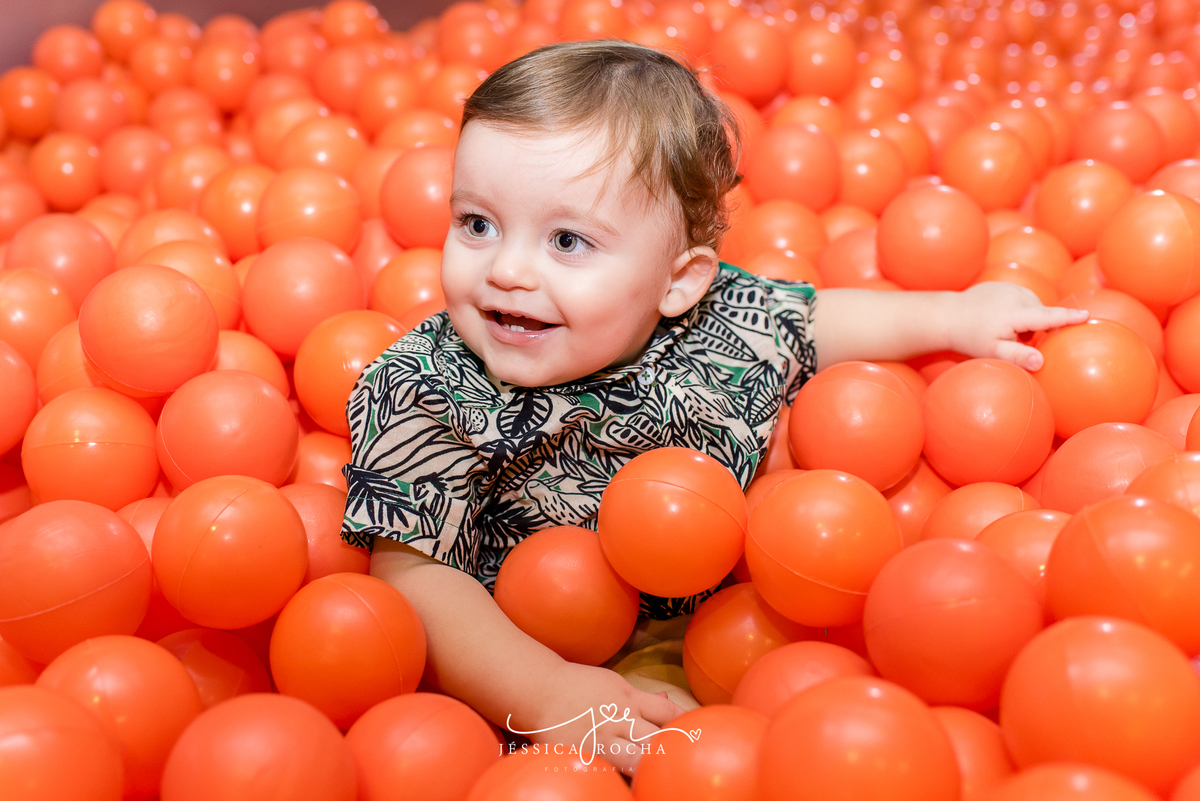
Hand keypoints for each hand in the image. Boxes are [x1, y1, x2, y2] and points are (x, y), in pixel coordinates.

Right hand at [515, 661, 685, 775]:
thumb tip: (669, 702)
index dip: (686, 727)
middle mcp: (620, 719)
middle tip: (689, 764)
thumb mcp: (614, 684)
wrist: (539, 690)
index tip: (699, 738)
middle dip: (672, 752)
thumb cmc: (579, 687)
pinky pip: (609, 772)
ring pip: (636, 760)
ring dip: (651, 769)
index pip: (668, 714)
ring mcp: (603, 740)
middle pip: (656, 739)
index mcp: (629, 698)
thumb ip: (641, 698)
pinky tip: (635, 787)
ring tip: (664, 778)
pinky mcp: (585, 755)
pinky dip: (623, 780)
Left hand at [947, 282, 1088, 369]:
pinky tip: (1002, 319)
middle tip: (1017, 340)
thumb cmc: (970, 337)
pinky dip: (1021, 310)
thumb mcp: (992, 351)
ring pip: (1033, 306)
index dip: (1068, 317)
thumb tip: (1041, 361)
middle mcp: (1015, 296)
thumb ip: (1017, 356)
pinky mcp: (1004, 284)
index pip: (1047, 316)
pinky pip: (1023, 299)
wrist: (948, 315)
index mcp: (1014, 314)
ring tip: (1007, 330)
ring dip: (1029, 319)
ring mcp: (1009, 287)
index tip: (1087, 315)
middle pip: (1042, 313)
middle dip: (1038, 328)